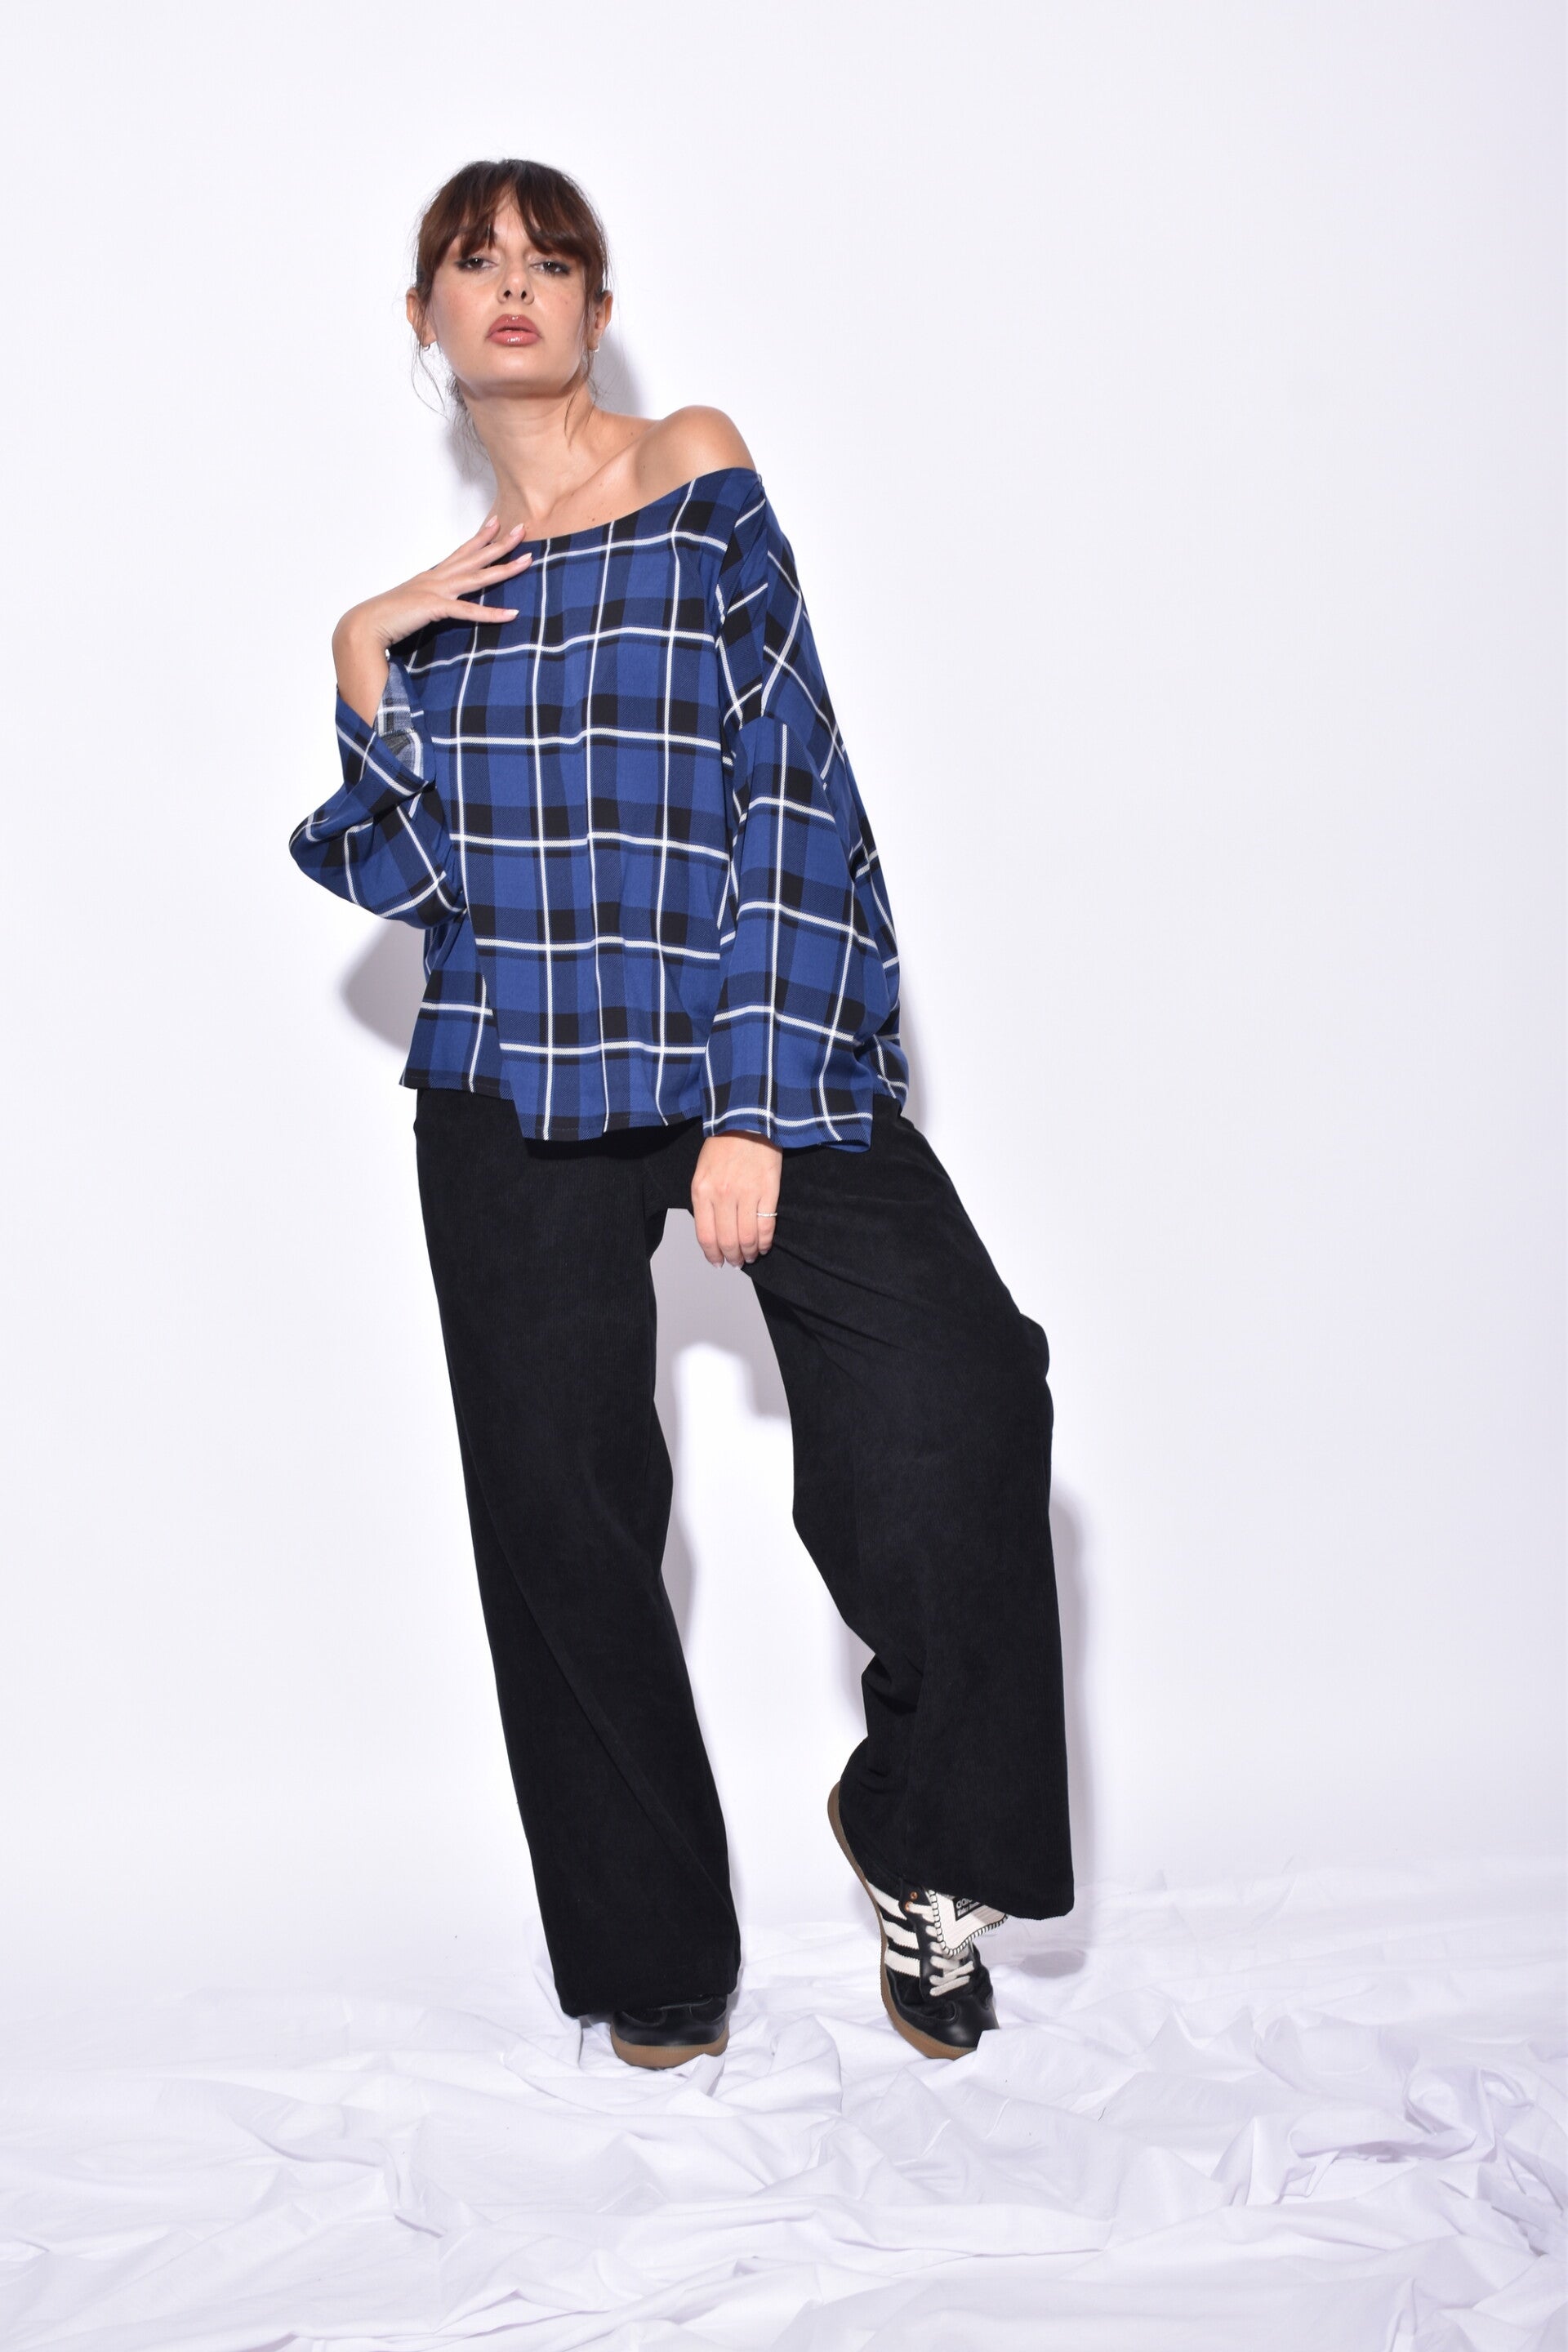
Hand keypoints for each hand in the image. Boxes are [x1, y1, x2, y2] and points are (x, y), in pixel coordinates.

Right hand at [332, 515, 534, 722]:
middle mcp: (436, 578)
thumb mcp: (413, 606)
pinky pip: (469, 612)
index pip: (461, 552)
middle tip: (522, 528)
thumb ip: (428, 603)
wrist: (365, 625)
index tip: (496, 522)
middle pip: (474, 557)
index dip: (480, 537)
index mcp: (432, 577)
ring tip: (527, 559)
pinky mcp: (434, 608)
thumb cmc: (387, 619)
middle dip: (500, 543)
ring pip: (477, 577)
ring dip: (504, 568)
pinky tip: (511, 613)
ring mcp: (436, 591)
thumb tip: (437, 606)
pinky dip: (491, 613)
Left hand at [691, 1133, 782, 1267]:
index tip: (718, 1262)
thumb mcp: (703, 1172)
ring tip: (751, 1255)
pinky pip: (767, 1225)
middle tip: (737, 1262)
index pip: (705, 1235)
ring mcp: (746, 1194)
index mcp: (702, 1191)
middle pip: (727, 1241)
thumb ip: (705, 1201)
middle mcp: (722, 1195)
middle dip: (733, 1258)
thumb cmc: (723, 1145)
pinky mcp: (768, 1191)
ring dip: (750, 1253)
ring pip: (747, 1238)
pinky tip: (764, 1245)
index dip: (712, 1255)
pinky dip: (766, 1241)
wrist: (747, 1120)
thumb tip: (714, 1231)